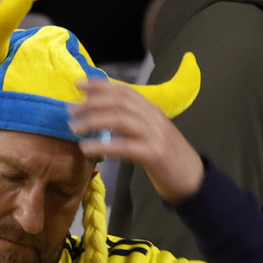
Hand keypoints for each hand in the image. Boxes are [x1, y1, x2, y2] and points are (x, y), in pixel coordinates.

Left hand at [68, 79, 204, 203]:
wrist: (191, 178)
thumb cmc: (166, 157)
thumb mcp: (150, 132)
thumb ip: (131, 122)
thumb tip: (101, 115)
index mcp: (152, 109)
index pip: (124, 90)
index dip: (100, 85)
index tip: (78, 84)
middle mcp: (154, 117)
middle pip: (120, 102)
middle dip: (92, 103)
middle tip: (70, 109)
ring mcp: (155, 134)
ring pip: (120, 119)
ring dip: (93, 121)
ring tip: (74, 127)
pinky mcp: (154, 153)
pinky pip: (125, 147)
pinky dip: (104, 146)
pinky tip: (87, 148)